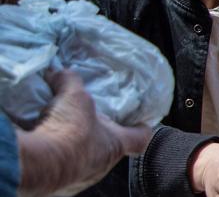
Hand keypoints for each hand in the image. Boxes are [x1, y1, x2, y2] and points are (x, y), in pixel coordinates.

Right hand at [17, 70, 152, 195]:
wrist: (38, 164)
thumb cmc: (69, 130)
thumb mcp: (74, 97)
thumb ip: (71, 82)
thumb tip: (61, 72)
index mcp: (116, 144)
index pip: (140, 138)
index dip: (141, 129)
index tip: (141, 123)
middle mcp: (103, 166)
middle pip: (108, 150)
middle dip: (97, 136)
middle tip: (82, 122)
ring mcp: (82, 179)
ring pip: (84, 162)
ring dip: (74, 150)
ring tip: (58, 134)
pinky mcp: (60, 187)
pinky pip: (62, 172)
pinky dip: (55, 160)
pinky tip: (44, 148)